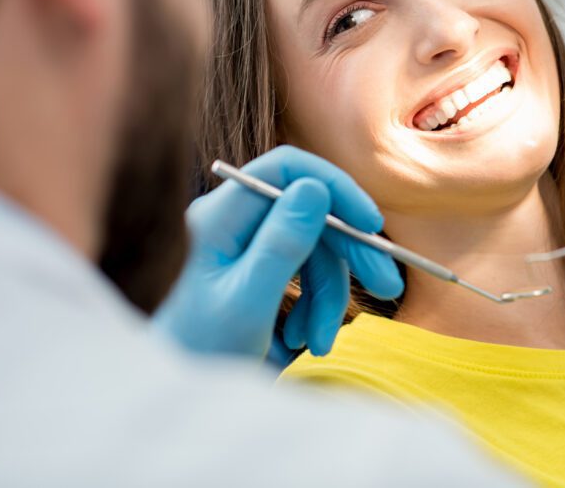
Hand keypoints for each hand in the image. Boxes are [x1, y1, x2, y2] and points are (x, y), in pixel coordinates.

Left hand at [154, 146, 402, 364]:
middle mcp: (232, 220)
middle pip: (310, 211)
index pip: (286, 169)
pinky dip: (314, 306)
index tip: (371, 224)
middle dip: (348, 253)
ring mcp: (245, 243)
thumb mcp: (248, 303)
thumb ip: (281, 245)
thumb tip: (316, 187)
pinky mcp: (259, 268)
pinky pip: (305, 272)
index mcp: (219, 217)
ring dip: (329, 296)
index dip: (335, 187)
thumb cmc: (200, 353)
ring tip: (320, 343)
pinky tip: (302, 341)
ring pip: (314, 248)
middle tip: (388, 286)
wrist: (176, 394)